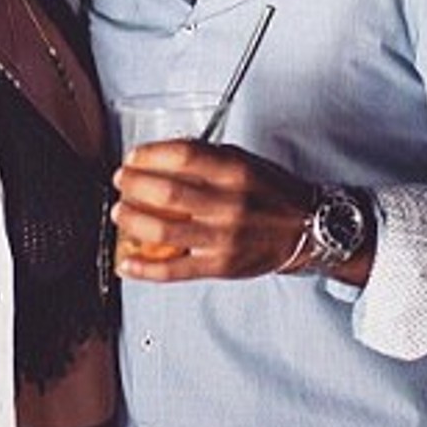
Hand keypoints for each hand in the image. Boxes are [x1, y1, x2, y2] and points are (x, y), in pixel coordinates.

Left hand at [112, 141, 314, 281]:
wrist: (307, 228)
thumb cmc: (272, 192)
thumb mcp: (244, 161)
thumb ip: (204, 158)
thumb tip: (157, 157)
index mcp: (235, 172)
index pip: (183, 157)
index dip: (150, 155)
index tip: (133, 157)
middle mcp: (229, 204)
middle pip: (167, 193)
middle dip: (133, 185)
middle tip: (121, 181)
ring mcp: (223, 238)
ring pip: (164, 231)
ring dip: (132, 221)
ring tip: (120, 212)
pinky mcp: (220, 266)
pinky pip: (175, 270)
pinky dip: (145, 269)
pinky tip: (126, 263)